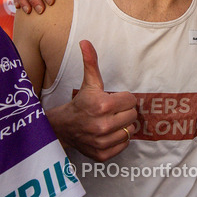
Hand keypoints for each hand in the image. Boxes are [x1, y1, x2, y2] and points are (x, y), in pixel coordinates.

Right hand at [59, 40, 137, 161]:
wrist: (62, 128)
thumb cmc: (80, 103)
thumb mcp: (88, 83)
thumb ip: (91, 62)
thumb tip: (86, 42)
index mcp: (102, 105)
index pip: (132, 101)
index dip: (124, 99)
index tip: (113, 100)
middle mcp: (103, 125)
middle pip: (133, 116)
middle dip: (124, 112)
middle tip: (112, 111)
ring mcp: (103, 142)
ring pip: (131, 131)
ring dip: (123, 126)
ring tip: (111, 122)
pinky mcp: (103, 155)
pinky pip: (124, 145)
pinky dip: (119, 140)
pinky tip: (108, 134)